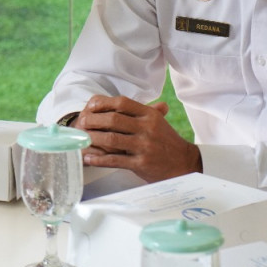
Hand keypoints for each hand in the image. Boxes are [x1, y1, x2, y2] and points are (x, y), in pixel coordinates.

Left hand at [76, 95, 200, 182]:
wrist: (184, 162)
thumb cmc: (165, 140)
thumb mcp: (156, 121)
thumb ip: (137, 112)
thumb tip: (109, 102)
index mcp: (149, 115)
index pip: (122, 102)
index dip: (103, 103)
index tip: (90, 106)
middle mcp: (147, 128)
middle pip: (113, 119)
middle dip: (94, 120)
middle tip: (82, 122)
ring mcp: (144, 146)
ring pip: (111, 139)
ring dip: (93, 138)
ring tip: (81, 139)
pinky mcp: (141, 163)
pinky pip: (115, 160)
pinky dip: (99, 159)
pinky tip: (89, 158)